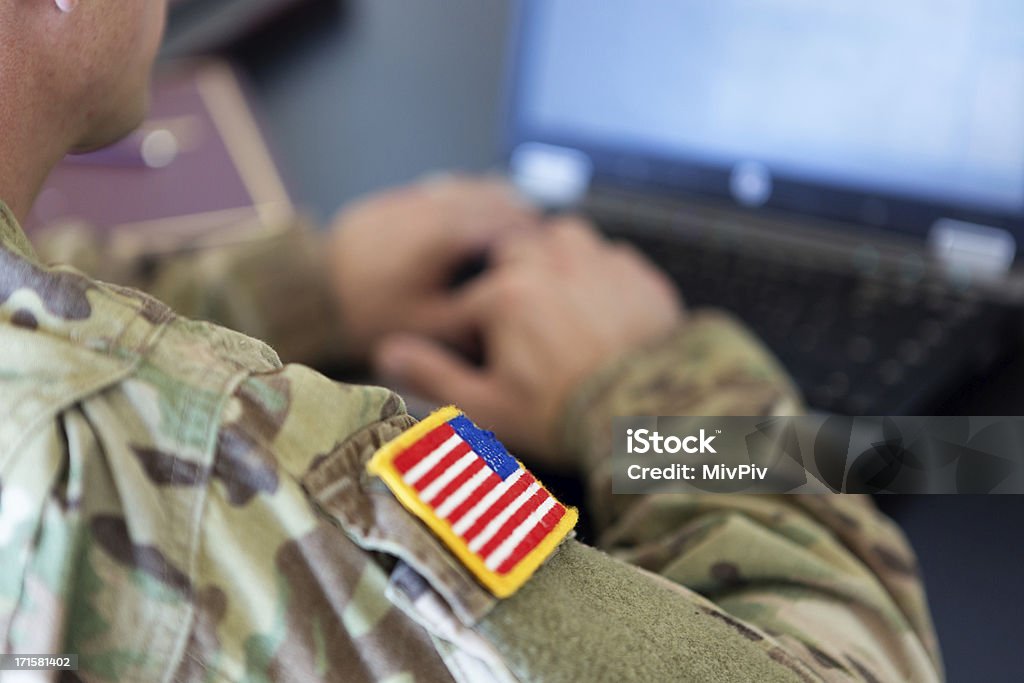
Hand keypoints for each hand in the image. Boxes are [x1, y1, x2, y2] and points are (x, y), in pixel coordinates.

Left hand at [327, 176, 540, 359]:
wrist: (308, 295)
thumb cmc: (369, 316)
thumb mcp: (429, 327)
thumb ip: (477, 313)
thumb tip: (513, 304)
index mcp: (444, 235)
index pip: (505, 222)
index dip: (533, 235)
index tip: (551, 248)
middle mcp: (429, 206)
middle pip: (489, 196)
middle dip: (519, 212)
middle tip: (541, 231)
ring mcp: (407, 200)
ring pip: (464, 187)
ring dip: (492, 200)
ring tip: (514, 218)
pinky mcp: (389, 203)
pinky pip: (438, 190)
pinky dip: (462, 198)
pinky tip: (470, 213)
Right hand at [374, 217, 683, 469]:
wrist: (653, 417)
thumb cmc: (564, 416)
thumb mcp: (488, 407)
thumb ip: (434, 375)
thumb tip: (387, 352)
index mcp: (505, 297)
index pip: (468, 302)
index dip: (468, 332)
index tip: (481, 356)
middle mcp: (550, 265)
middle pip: (513, 253)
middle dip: (507, 280)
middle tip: (517, 323)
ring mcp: (599, 264)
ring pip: (563, 236)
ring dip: (553, 258)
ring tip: (555, 297)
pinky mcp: (638, 275)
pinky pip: (610, 255)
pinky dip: (598, 271)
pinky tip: (601, 306)